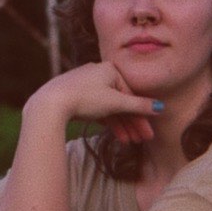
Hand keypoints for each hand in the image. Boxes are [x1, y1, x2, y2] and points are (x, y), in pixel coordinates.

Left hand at [28, 62, 159, 140]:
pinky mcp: (75, 96)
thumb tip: (160, 107)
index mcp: (109, 69)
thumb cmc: (85, 98)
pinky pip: (97, 109)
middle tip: (141, 140)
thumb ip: (139, 105)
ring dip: (120, 125)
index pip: (131, 94)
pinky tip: (115, 135)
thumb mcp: (115, 103)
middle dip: (132, 123)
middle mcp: (98, 73)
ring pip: (109, 107)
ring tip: (128, 141)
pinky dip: (106, 121)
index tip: (148, 133)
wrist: (51, 103)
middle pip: (121, 102)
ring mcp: (85, 84)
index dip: (141, 116)